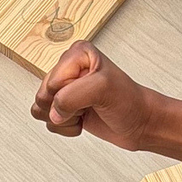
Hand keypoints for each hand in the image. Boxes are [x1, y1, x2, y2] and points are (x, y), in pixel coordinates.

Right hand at [33, 43, 154, 148]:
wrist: (140, 123)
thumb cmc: (129, 102)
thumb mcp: (103, 88)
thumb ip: (71, 96)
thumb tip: (53, 112)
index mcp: (76, 54)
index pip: (52, 82)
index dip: (68, 95)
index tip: (90, 96)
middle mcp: (68, 69)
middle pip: (43, 95)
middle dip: (64, 108)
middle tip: (88, 105)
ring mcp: (66, 89)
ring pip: (41, 110)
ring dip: (63, 119)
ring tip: (85, 111)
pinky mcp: (65, 107)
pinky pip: (47, 121)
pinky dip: (65, 127)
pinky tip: (83, 120)